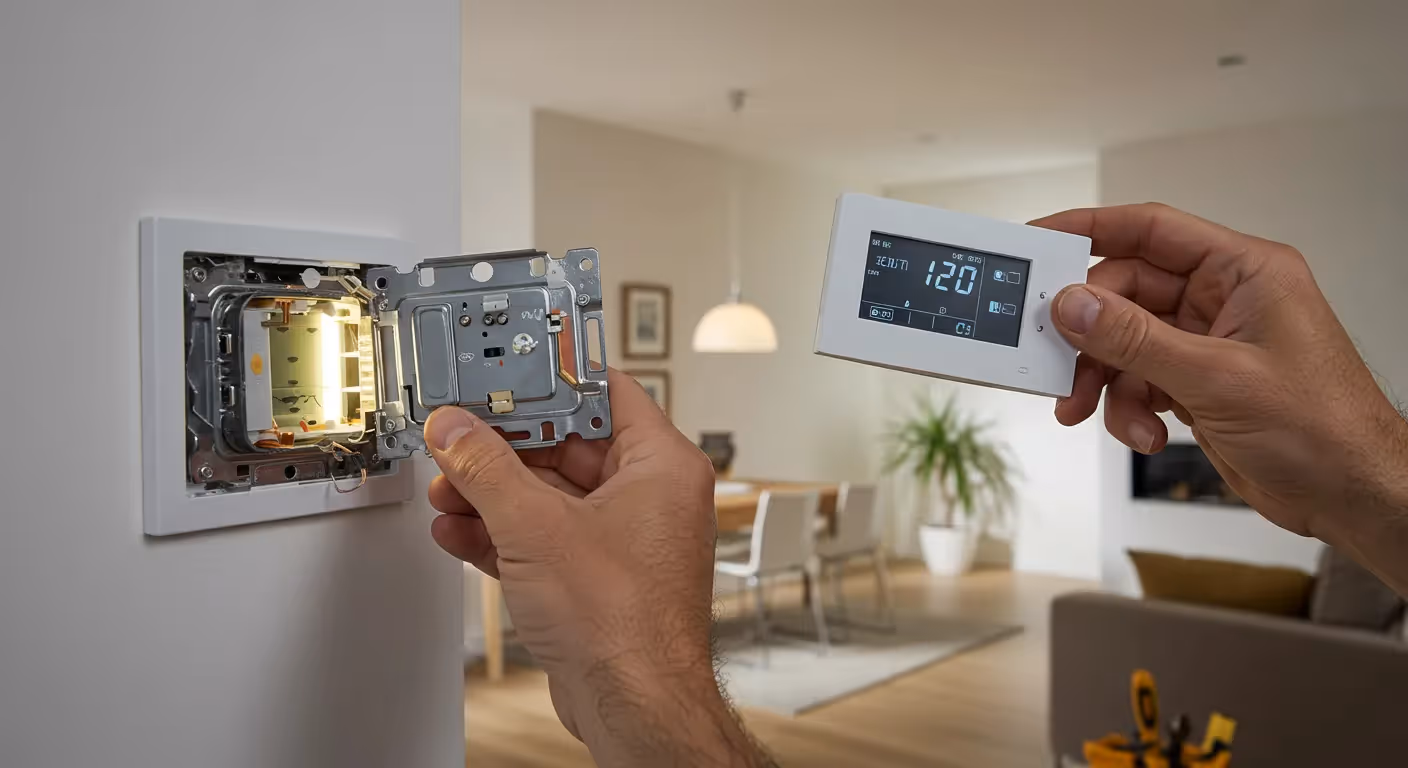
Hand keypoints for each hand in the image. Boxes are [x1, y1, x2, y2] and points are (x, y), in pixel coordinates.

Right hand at [423, 369, 773, 766]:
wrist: (634, 707)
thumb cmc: (627, 625)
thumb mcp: (536, 527)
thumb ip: (487, 469)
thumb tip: (456, 430)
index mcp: (662, 466)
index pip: (605, 392)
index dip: (551, 379)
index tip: (505, 372)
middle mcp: (651, 498)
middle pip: (567, 446)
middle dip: (505, 448)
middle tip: (458, 437)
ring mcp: (624, 540)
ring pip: (550, 496)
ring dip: (494, 493)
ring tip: (447, 488)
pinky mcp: (597, 578)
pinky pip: (545, 538)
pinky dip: (503, 533)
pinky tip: (459, 530)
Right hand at [1032, 204, 1407, 591]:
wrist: (1351, 496)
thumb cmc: (1324, 429)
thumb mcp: (1215, 379)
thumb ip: (1135, 339)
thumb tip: (1074, 305)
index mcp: (1244, 272)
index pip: (1152, 230)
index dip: (1090, 230)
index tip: (1040, 241)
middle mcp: (1225, 300)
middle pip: (1126, 294)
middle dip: (1090, 335)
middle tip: (1059, 362)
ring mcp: (1210, 343)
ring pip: (1126, 343)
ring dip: (1106, 380)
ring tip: (1092, 410)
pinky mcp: (1199, 383)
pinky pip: (1139, 380)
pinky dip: (1128, 408)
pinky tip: (1144, 432)